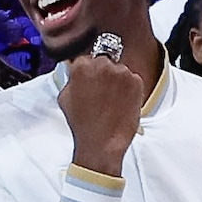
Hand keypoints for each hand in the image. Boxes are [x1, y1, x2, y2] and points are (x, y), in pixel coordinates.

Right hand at [57, 40, 148, 176]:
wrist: (102, 142)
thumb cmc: (82, 123)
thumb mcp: (64, 97)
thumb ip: (72, 79)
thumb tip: (77, 73)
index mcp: (82, 65)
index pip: (87, 60)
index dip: (89, 73)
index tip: (91, 82)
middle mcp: (103, 64)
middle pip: (105, 62)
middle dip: (104, 74)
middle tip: (102, 93)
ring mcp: (122, 72)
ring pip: (120, 71)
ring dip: (117, 81)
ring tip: (112, 102)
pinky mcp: (137, 81)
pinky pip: (133, 80)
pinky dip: (129, 89)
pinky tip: (121, 104)